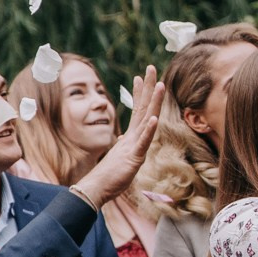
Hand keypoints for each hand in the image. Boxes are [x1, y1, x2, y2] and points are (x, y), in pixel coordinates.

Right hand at [71, 67, 161, 207]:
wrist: (96, 189)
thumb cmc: (110, 176)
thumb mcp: (123, 158)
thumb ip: (126, 146)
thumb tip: (124, 138)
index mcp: (131, 136)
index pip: (138, 110)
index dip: (141, 93)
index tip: (141, 76)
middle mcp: (133, 136)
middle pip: (143, 107)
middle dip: (149, 87)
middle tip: (151, 67)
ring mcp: (133, 144)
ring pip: (146, 120)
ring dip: (154, 102)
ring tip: (160, 85)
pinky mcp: (134, 156)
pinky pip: (143, 141)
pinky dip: (149, 130)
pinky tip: (156, 119)